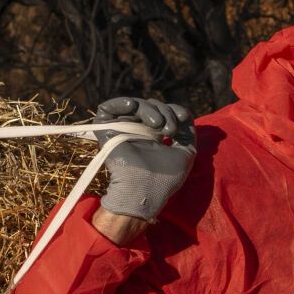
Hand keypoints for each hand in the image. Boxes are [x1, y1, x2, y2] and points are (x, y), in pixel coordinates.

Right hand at [93, 96, 194, 225]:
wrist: (145, 190)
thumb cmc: (166, 176)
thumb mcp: (186, 152)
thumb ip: (188, 132)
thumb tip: (184, 114)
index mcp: (153, 137)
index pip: (161, 113)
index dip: (173, 110)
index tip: (182, 118)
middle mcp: (137, 132)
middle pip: (151, 107)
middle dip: (164, 112)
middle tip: (170, 130)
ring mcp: (121, 132)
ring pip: (134, 106)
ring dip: (149, 109)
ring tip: (158, 124)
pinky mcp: (106, 132)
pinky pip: (107, 109)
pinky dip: (119, 102)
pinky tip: (131, 105)